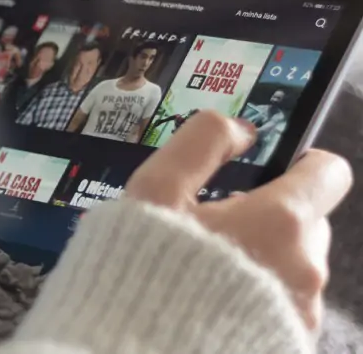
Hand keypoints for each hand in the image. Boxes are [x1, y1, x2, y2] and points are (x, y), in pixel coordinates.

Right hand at [125, 111, 352, 331]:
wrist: (133, 352)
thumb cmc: (140, 272)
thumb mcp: (154, 191)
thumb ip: (201, 143)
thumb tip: (239, 129)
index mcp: (279, 222)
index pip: (327, 174)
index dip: (299, 165)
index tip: (267, 172)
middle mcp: (305, 270)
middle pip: (307, 224)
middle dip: (267, 218)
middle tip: (211, 230)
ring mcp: (301, 316)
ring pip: (295, 268)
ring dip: (261, 261)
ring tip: (204, 274)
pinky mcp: (288, 347)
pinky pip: (283, 308)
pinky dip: (257, 300)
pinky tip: (211, 306)